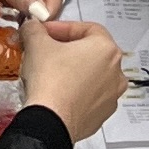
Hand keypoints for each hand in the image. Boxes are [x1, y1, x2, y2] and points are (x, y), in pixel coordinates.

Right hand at [16, 15, 128, 142]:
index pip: (86, 28)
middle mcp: (115, 72)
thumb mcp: (36, 43)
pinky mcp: (102, 114)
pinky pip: (89, 96)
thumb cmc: (51, 82)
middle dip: (67, 49)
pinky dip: (76, 91)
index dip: (62, 27)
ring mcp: (111, 96)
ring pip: (91, 75)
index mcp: (106, 49)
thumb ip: (35, 29)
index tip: (47, 32)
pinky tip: (57, 92)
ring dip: (73, 70)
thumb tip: (33, 27)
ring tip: (50, 73)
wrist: (50, 121)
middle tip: (47, 50)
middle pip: (91, 52)